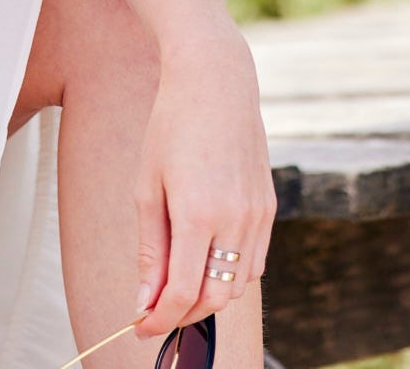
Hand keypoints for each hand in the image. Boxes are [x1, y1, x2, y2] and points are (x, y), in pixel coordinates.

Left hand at [133, 36, 276, 335]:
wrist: (216, 82)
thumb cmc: (171, 128)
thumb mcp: (147, 187)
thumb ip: (151, 250)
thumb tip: (146, 301)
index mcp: (199, 213)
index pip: (184, 292)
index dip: (161, 318)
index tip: (140, 326)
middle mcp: (236, 219)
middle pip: (217, 298)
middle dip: (186, 314)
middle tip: (157, 309)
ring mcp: (258, 214)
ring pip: (239, 284)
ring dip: (209, 294)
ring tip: (178, 282)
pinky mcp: (269, 206)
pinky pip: (254, 260)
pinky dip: (230, 272)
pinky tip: (206, 257)